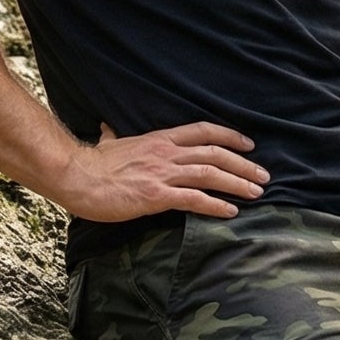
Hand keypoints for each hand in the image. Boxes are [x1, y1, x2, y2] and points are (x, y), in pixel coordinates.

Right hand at [59, 120, 269, 221]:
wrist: (75, 176)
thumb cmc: (91, 164)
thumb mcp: (108, 143)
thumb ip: (113, 136)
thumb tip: (107, 128)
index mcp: (159, 139)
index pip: (203, 131)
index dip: (230, 136)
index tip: (249, 145)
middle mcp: (166, 153)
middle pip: (215, 153)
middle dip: (244, 165)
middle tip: (264, 176)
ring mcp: (162, 173)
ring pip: (210, 174)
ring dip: (238, 183)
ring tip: (257, 193)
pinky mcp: (156, 196)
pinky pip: (194, 199)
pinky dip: (216, 205)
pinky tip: (231, 212)